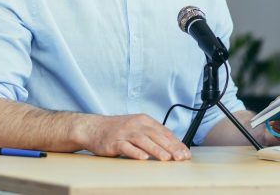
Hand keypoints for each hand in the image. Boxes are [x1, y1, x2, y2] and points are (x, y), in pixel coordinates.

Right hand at [77, 113, 191, 160]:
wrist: (93, 128)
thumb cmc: (118, 130)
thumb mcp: (137, 127)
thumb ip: (152, 134)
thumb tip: (172, 146)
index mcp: (144, 120)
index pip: (164, 132)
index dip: (176, 143)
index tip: (186, 153)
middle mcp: (136, 124)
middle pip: (156, 136)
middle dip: (171, 147)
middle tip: (181, 158)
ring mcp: (125, 132)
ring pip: (143, 141)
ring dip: (156, 150)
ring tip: (166, 158)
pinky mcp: (114, 141)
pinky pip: (126, 147)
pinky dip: (135, 152)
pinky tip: (143, 158)